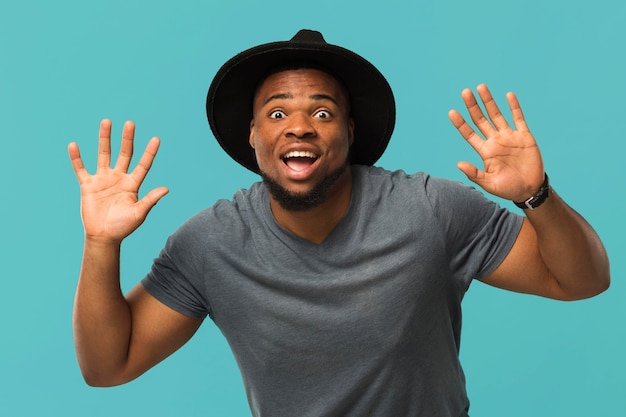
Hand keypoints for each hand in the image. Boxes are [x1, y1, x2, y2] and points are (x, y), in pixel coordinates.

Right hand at [68, 119, 168, 243]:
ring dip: (105, 139)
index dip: (149, 153)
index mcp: (133, 184)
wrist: (103, 236)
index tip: (156, 139)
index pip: (143, 165)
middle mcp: (119, 178)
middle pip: (124, 154)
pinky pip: (81, 168)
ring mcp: (103, 180)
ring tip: (107, 122)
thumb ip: (150, 200)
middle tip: (130, 123)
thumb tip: (166, 189)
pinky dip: (77, 158)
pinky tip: (74, 145)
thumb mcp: (139, 213)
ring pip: (104, 154)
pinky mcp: (88, 185)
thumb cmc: (123, 227)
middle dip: (127, 139)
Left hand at [448, 84, 544, 201]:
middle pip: (481, 120)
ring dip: (489, 101)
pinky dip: (514, 107)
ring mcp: (509, 137)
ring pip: (497, 115)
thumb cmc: (508, 189)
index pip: (469, 134)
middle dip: (472, 106)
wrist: (530, 189)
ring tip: (481, 87)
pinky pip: (518, 118)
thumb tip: (458, 164)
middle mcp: (495, 141)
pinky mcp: (524, 136)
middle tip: (465, 92)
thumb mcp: (489, 183)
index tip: (451, 112)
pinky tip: (508, 95)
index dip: (460, 123)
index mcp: (485, 151)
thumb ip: (474, 174)